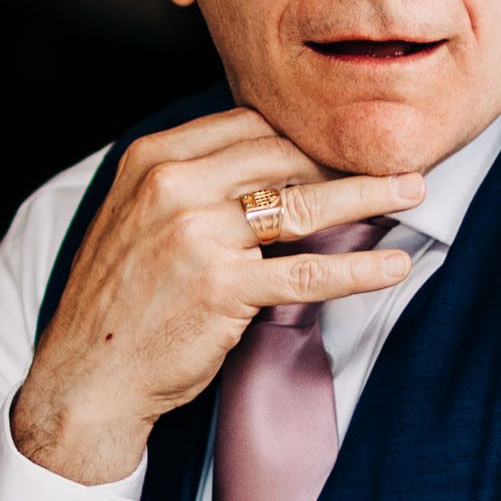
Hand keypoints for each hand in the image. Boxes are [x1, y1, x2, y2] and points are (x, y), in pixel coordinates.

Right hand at [12, 107, 420, 484]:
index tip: (343, 139)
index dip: (304, 130)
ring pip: (304, 205)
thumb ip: (190, 179)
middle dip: (344, 158)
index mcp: (152, 158)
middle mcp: (171, 186)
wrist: (87, 376)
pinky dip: (359, 269)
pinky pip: (308, 271)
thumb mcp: (137, 215)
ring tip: (413, 191)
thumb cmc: (121, 299)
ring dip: (369, 196)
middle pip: (282, 155)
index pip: (248, 123)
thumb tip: (264, 153)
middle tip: (395, 161)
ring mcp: (197, 236)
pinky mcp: (222, 289)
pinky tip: (393, 265)